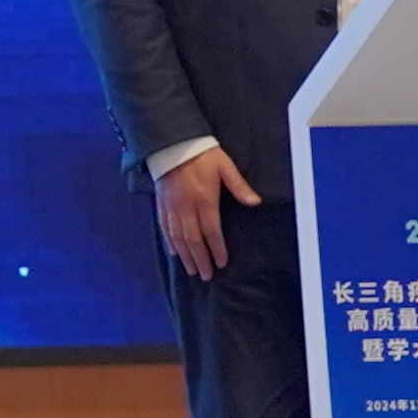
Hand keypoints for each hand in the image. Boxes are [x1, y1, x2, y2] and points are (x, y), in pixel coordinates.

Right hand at [154, 148, 258, 276]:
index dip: (216, 249)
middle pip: (193, 239)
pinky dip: (170, 242)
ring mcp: (172, 207)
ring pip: (178, 237)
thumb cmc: (202, 153)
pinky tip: (174, 252)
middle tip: (205, 276)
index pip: (211, 231)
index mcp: (204, 199)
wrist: (171, 142)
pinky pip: (165, 227)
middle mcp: (186, 207)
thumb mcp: (224, 166)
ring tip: (191, 270)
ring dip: (185, 256)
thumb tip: (255, 202)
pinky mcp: (162, 203)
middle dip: (200, 259)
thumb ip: (239, 185)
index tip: (221, 264)